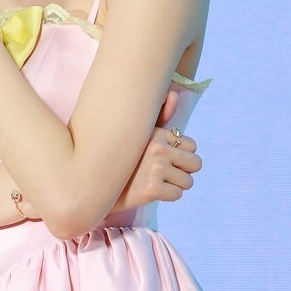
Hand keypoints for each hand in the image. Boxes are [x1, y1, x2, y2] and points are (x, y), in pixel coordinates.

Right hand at [14, 91, 199, 222]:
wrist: (94, 187)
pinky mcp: (152, 189)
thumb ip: (160, 116)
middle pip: (195, 163)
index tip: (165, 160)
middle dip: (184, 171)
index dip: (181, 155)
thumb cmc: (119, 159)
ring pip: (188, 182)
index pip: (191, 145)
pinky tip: (151, 192)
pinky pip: (177, 195)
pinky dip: (167, 197)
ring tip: (157, 183)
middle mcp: (157, 149)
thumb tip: (174, 94)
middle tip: (165, 175)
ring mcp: (155, 169)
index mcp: (155, 134)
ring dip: (175, 185)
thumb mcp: (138, 135)